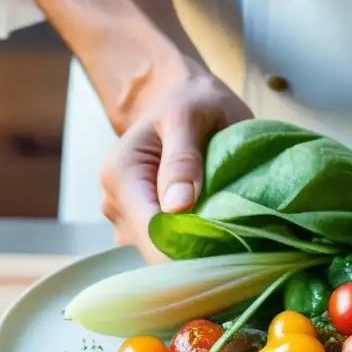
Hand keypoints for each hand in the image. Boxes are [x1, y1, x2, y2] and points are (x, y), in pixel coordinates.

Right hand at [100, 59, 252, 262]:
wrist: (179, 97)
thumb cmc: (190, 102)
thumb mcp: (190, 118)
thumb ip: (183, 159)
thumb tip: (177, 207)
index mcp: (121, 176)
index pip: (150, 232)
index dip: (187, 249)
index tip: (226, 251)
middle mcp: (115, 203)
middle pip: (154, 249)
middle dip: (193, 251)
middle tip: (237, 240)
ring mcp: (126, 218)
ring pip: (161, 253)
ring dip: (194, 249)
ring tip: (228, 230)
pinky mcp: (141, 226)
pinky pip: (166, 247)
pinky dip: (191, 243)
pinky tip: (214, 228)